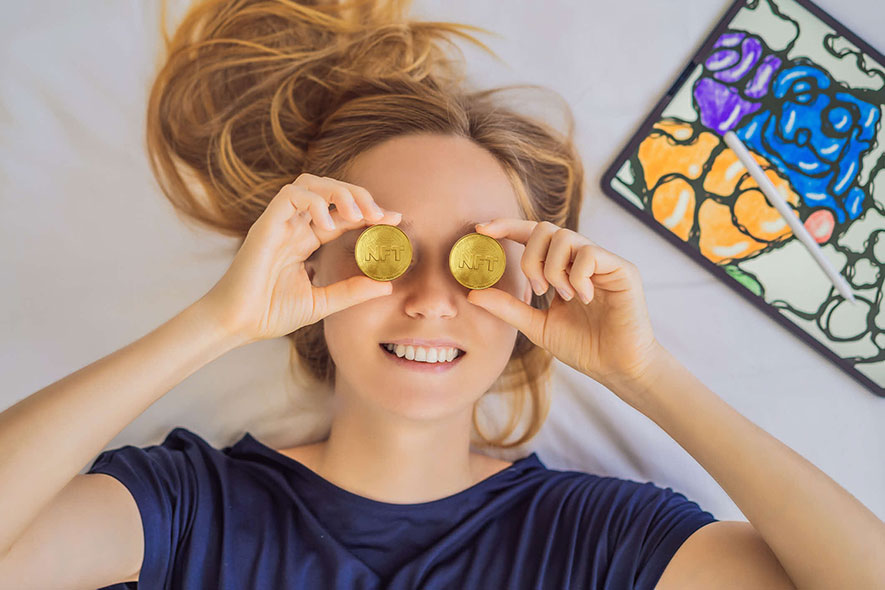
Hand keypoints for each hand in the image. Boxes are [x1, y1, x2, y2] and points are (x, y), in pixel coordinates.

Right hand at [198, 173, 401, 344]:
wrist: (237, 324)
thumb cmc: (270, 313)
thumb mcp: (322, 303)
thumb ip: (351, 292)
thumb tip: (387, 286)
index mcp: (305, 240)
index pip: (342, 215)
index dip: (369, 213)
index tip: (395, 219)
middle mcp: (294, 226)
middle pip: (330, 190)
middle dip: (359, 196)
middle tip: (381, 215)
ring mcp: (279, 223)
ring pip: (310, 183)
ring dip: (339, 192)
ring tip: (358, 216)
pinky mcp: (265, 224)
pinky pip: (291, 196)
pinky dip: (314, 203)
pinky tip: (328, 225)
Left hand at [466, 218, 660, 392]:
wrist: (615, 367)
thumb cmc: (582, 346)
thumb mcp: (537, 325)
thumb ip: (508, 307)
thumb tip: (473, 293)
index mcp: (561, 267)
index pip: (531, 235)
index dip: (506, 226)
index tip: (481, 229)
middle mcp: (581, 258)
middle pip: (544, 229)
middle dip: (531, 258)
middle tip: (538, 289)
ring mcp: (602, 261)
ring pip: (565, 237)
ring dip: (554, 269)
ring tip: (564, 297)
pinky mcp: (622, 268)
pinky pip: (589, 254)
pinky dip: (577, 277)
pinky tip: (584, 299)